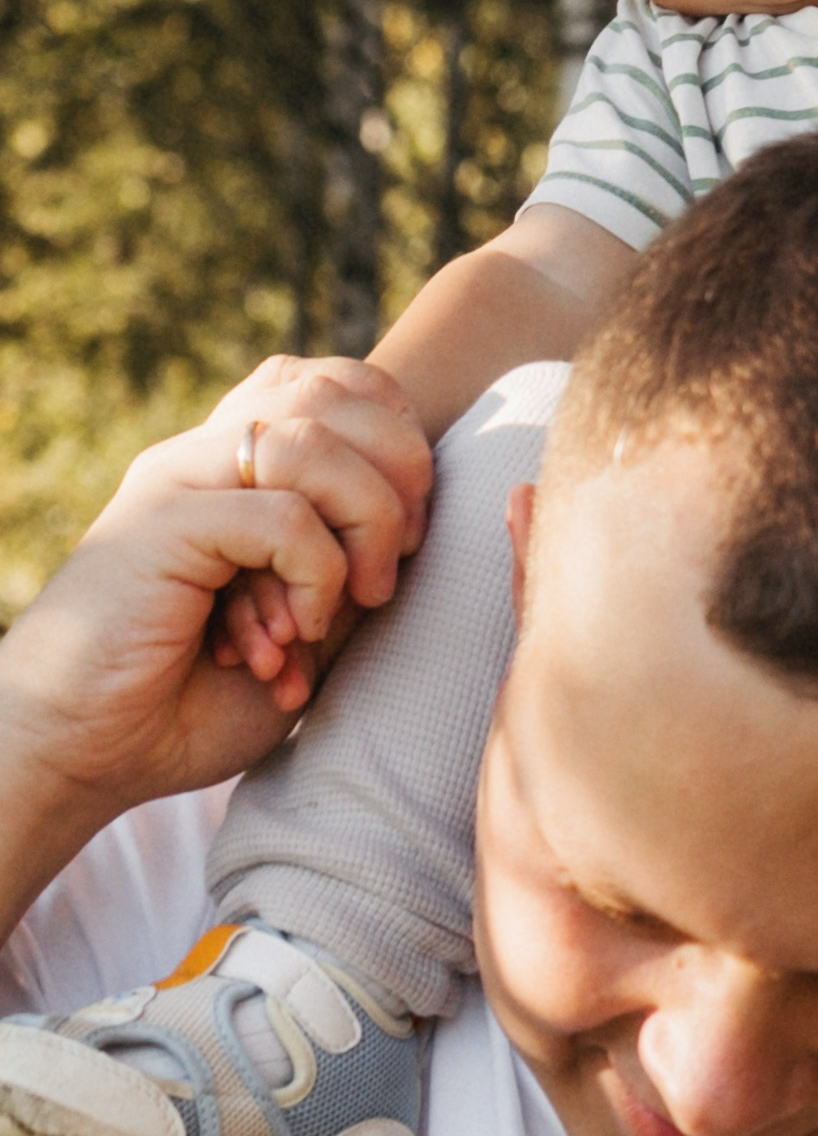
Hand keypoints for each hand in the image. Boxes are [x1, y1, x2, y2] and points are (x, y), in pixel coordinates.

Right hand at [0, 367, 432, 929]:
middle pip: (333, 390)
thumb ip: (351, 556)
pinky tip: (297, 635)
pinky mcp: (161, 526)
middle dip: (400, 467)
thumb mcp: (304, 619)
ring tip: (362, 599)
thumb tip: (421, 518)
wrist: (79, 753)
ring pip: (312, 440)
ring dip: (366, 522)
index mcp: (232, 463)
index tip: (409, 528)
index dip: (398, 435)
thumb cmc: (191, 698)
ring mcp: (177, 481)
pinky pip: (281, 515)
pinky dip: (317, 575)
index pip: (339, 383)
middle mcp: (203, 453)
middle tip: (398, 557)